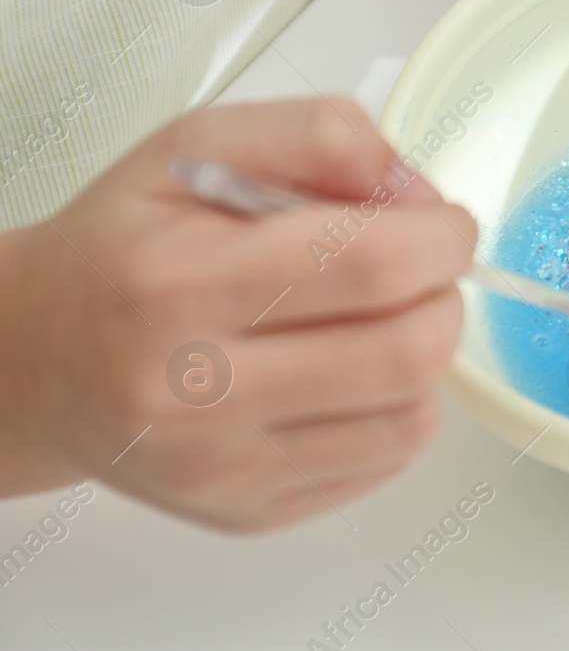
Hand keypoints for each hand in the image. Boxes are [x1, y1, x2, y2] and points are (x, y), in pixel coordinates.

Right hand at [0, 99, 475, 530]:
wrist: (38, 361)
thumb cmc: (123, 248)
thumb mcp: (199, 146)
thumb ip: (319, 138)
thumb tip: (421, 196)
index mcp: (177, 284)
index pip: (370, 263)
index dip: (441, 238)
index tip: (446, 223)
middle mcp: (193, 391)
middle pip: (407, 352)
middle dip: (444, 296)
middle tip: (421, 271)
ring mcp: (224, 466)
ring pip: (411, 416)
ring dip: (426, 354)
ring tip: (379, 318)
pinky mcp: (249, 512)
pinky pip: (386, 460)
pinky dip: (398, 406)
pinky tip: (350, 371)